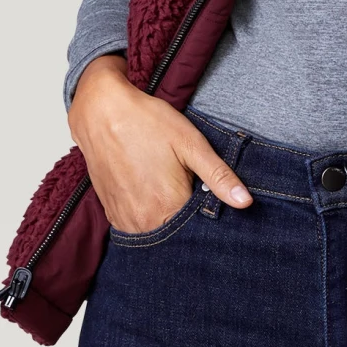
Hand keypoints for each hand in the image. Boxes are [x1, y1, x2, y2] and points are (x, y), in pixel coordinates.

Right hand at [67, 55, 251, 232]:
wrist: (101, 111)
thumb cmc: (147, 122)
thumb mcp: (191, 144)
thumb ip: (218, 176)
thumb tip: (245, 202)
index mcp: (166, 208)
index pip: (197, 233)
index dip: (209, 220)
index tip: (215, 205)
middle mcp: (142, 222)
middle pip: (175, 235)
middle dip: (189, 223)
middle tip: (191, 190)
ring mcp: (123, 219)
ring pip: (155, 232)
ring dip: (167, 220)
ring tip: (171, 190)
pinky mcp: (111, 212)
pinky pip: (136, 225)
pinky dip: (149, 217)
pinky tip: (154, 193)